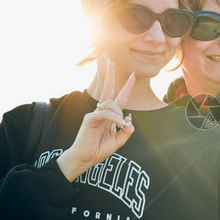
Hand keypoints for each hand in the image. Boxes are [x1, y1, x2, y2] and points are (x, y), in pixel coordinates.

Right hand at [57, 61, 134, 181]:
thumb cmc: (99, 149)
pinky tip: (118, 125)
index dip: (126, 87)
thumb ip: (126, 130)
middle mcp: (101, 111)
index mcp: (109, 116)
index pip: (118, 98)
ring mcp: (94, 114)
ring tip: (119, 126)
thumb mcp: (119, 141)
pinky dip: (114, 118)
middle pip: (107, 89)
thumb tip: (129, 119)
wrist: (86, 159)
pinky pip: (105, 114)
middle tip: (109, 60)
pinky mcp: (89, 119)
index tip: (133, 76)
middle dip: (109, 74)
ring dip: (118, 114)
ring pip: (110, 104)